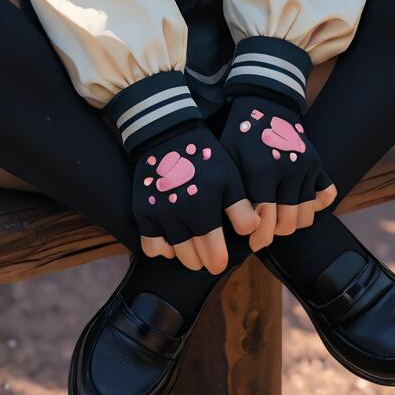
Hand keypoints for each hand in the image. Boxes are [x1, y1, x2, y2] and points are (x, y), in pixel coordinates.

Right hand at [131, 119, 261, 273]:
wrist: (168, 134)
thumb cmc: (205, 157)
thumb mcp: (229, 177)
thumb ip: (241, 209)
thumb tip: (252, 234)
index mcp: (204, 204)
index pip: (216, 255)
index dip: (220, 260)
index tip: (222, 260)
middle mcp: (180, 212)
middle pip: (196, 259)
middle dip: (206, 260)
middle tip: (210, 256)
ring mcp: (159, 213)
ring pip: (176, 255)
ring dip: (187, 256)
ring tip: (194, 248)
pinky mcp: (142, 212)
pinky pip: (152, 248)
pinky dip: (162, 249)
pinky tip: (172, 239)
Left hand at [218, 95, 337, 251]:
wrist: (265, 102)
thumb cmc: (240, 133)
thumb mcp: (228, 160)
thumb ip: (234, 195)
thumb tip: (238, 231)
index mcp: (262, 171)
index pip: (265, 221)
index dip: (258, 238)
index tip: (252, 244)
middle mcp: (289, 170)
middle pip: (288, 223)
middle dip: (274, 233)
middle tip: (263, 233)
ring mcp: (307, 166)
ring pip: (306, 215)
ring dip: (292, 223)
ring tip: (277, 220)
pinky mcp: (318, 162)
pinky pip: (326, 195)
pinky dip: (315, 205)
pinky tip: (297, 203)